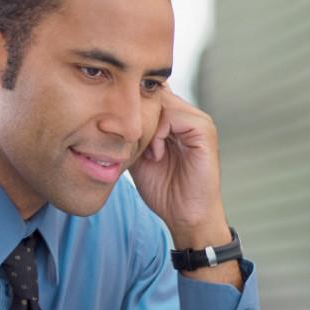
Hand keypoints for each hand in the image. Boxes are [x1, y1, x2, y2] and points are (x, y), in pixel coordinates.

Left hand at [128, 89, 240, 286]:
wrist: (185, 216)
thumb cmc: (163, 190)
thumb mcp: (136, 157)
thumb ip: (128, 136)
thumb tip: (105, 120)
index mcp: (172, 120)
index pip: (148, 95)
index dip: (128, 106)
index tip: (113, 129)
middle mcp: (186, 116)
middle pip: (154, 94)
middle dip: (135, 114)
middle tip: (127, 142)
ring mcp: (197, 121)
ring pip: (163, 101)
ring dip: (148, 126)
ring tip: (147, 153)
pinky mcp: (204, 131)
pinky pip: (176, 116)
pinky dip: (160, 133)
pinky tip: (156, 154)